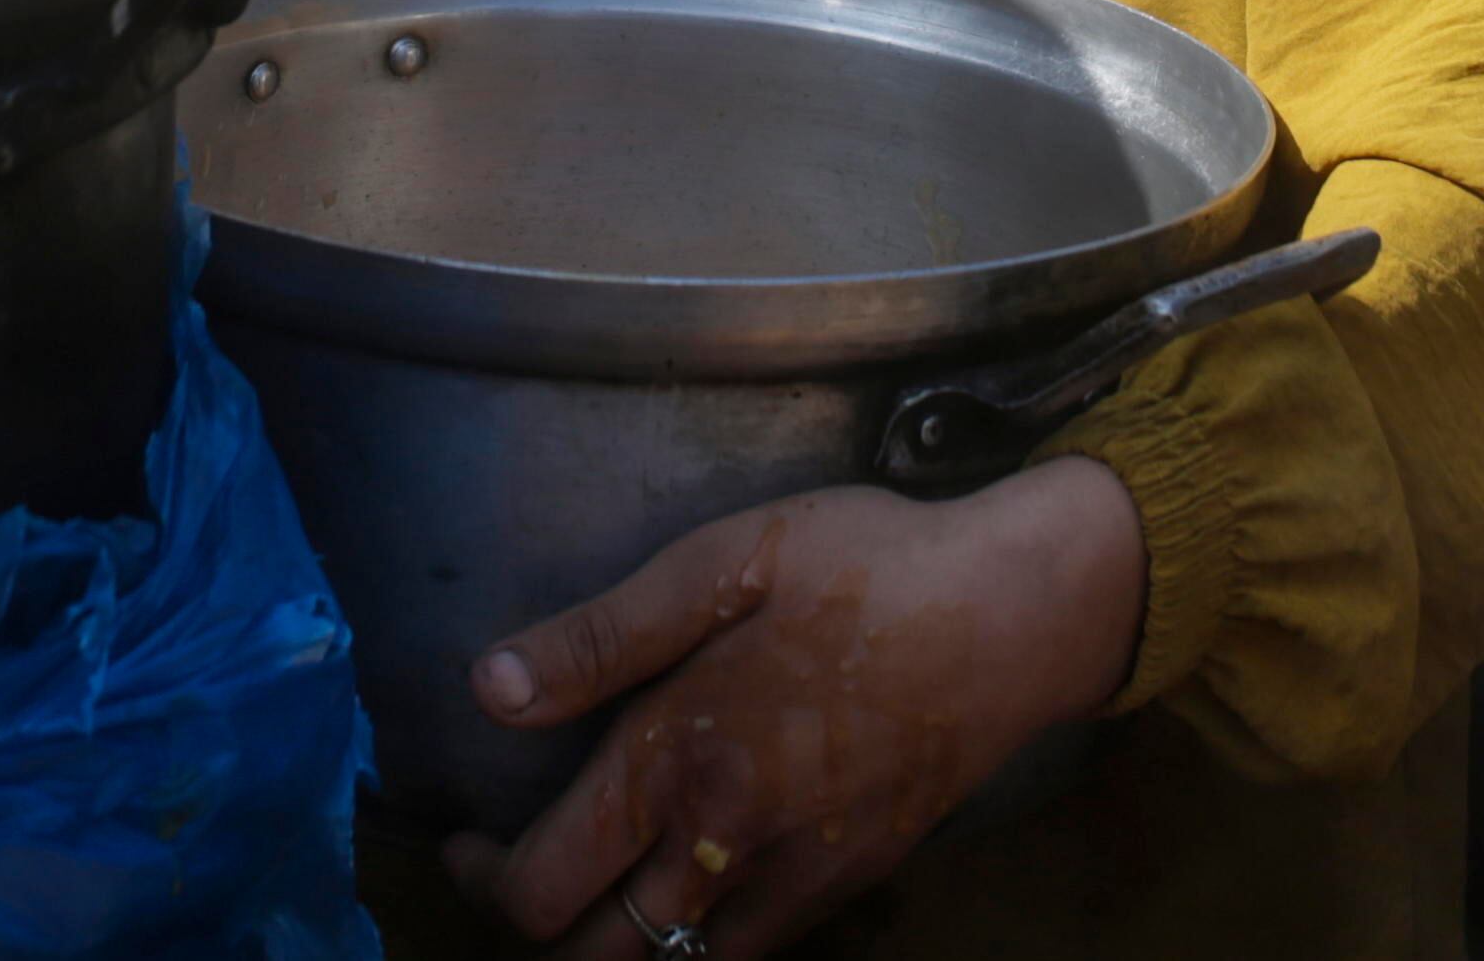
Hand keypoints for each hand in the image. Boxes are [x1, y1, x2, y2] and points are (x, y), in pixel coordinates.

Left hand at [444, 461, 1145, 958]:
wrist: (1014, 617)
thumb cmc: (866, 567)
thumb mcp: (724, 562)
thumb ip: (603, 636)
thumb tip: (490, 689)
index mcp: (675, 763)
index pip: (540, 888)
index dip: (482, 878)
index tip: (470, 837)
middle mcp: (723, 844)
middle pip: (593, 958)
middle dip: (538, 930)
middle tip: (523, 872)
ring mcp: (791, 877)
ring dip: (619, 945)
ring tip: (598, 887)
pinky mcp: (847, 883)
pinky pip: (749, 952)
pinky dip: (702, 942)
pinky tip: (694, 883)